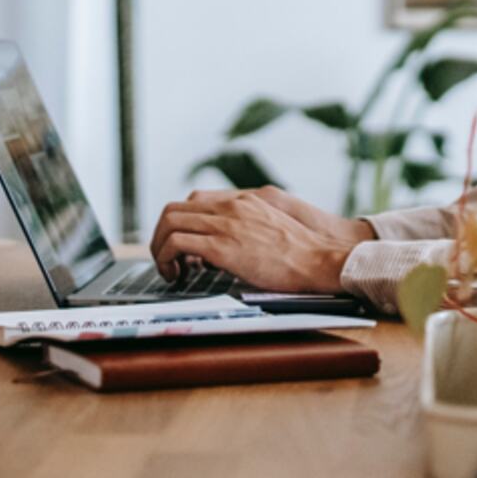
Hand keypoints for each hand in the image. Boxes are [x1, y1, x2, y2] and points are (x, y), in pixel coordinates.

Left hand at [149, 186, 376, 292]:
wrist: (316, 260)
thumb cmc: (299, 253)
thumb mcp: (270, 227)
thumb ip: (245, 228)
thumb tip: (222, 249)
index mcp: (243, 201)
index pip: (193, 201)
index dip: (180, 223)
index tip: (181, 246)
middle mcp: (230, 207)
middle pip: (173, 209)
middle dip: (161, 236)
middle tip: (167, 259)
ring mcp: (225, 224)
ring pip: (169, 224)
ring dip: (160, 248)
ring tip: (170, 270)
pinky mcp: (221, 246)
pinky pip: (177, 243)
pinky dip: (167, 259)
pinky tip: (178, 276)